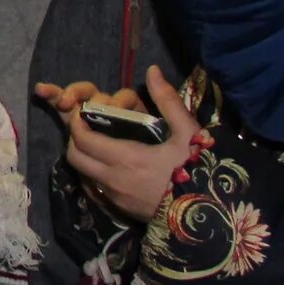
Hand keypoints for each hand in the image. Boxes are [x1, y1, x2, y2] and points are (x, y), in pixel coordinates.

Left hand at [48, 68, 200, 223]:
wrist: (208, 214)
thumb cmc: (198, 169)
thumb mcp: (187, 132)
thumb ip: (168, 100)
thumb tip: (152, 70)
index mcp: (125, 157)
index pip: (82, 139)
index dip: (77, 123)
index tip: (83, 113)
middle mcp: (113, 179)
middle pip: (74, 157)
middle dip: (75, 140)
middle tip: (88, 128)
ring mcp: (115, 198)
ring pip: (83, 174)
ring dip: (84, 158)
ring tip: (99, 145)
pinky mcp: (120, 210)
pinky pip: (95, 190)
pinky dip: (94, 176)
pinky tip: (110, 167)